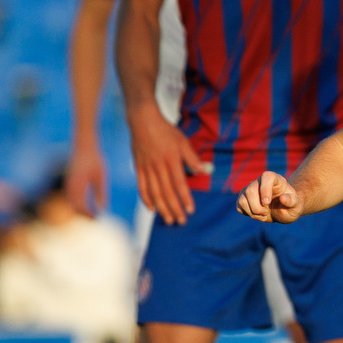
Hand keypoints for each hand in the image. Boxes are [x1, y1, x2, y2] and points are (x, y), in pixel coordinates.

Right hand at [64, 142, 107, 215]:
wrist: (84, 147)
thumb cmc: (95, 161)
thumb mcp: (101, 177)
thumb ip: (101, 193)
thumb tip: (102, 209)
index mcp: (78, 185)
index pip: (80, 205)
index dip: (88, 214)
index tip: (97, 218)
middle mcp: (70, 186)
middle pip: (74, 206)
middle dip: (83, 214)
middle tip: (95, 220)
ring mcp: (67, 184)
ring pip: (71, 203)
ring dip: (79, 210)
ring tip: (91, 215)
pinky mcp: (68, 182)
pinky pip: (70, 197)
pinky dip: (77, 204)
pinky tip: (86, 206)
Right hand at [128, 103, 206, 224]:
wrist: (142, 120)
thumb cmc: (166, 131)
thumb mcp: (183, 141)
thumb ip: (193, 158)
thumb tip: (204, 171)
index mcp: (171, 160)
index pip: (179, 184)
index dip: (185, 199)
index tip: (190, 211)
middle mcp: (158, 166)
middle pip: (166, 192)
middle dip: (174, 208)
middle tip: (180, 221)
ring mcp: (146, 168)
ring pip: (154, 192)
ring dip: (162, 208)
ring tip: (168, 219)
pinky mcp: (138, 168)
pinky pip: (141, 186)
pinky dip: (146, 199)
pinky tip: (152, 208)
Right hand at [237, 171, 302, 223]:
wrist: (283, 211)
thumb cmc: (291, 207)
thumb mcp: (297, 207)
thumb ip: (293, 202)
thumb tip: (283, 198)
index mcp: (275, 179)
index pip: (266, 176)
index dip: (265, 189)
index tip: (267, 202)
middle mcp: (261, 182)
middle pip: (250, 190)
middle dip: (257, 207)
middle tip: (266, 213)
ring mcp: (251, 189)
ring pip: (243, 199)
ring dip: (253, 212)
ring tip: (264, 214)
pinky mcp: (244, 198)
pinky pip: (239, 206)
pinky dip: (248, 213)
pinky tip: (258, 214)